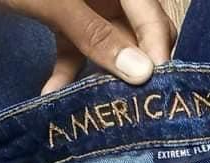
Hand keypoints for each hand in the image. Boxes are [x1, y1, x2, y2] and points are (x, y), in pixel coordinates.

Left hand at [0, 0, 176, 93]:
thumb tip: (141, 73)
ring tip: (94, 105)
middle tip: (129, 106)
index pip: (154, 19)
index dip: (157, 54)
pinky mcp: (64, 17)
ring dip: (100, 76)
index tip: (152, 91)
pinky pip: (76, 48)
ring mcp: (89, 4)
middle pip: (139, 34)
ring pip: (109, 46)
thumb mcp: (55, 1)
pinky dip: (66, 71)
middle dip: (133, 70)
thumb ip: (96, 34)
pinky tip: (52, 94)